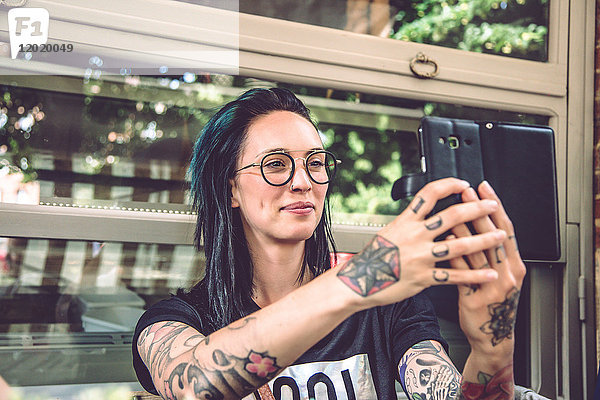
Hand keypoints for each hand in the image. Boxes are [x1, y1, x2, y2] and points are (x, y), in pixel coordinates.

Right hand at [337, 177, 505, 308]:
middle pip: (451, 217)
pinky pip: (454, 276)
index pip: (429, 194)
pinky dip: (474, 275)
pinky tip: (488, 273)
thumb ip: (409, 224)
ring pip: (458, 246)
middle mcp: (415, 237)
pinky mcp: (424, 278)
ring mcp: (421, 257)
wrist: (358, 282)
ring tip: (499, 236)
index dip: (449, 185)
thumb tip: (423, 215)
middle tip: (491, 206)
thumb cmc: (371, 258)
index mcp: (405, 222)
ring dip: (483, 240)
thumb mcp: (387, 232)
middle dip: (475, 210)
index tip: (463, 184)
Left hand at [448, 181, 525, 360]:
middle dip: (479, 210)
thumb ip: (491, 254)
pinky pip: (462, 271)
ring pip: (477, 251)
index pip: (506, 229)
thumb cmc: (491, 303)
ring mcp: (490, 286)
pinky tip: (446, 239)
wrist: (490, 336)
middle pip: (492, 235)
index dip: (496, 206)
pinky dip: (454, 253)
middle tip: (468, 191)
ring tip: (454, 209)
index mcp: (514, 266)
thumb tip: (475, 224)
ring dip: (465, 228)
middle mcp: (506, 274)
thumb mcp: (500, 276)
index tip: (485, 188)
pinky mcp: (473, 297)